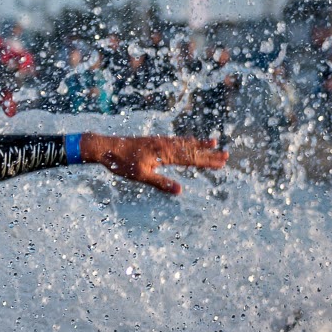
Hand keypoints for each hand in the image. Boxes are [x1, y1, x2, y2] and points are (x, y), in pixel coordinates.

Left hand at [78, 133, 225, 194]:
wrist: (105, 146)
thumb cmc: (121, 163)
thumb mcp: (141, 176)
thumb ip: (161, 183)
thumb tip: (180, 191)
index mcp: (164, 153)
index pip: (190, 158)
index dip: (207, 161)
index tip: (222, 162)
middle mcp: (164, 144)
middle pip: (191, 149)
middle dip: (208, 153)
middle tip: (226, 155)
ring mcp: (158, 141)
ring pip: (183, 142)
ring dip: (199, 144)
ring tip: (213, 142)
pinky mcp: (153, 140)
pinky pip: (174, 139)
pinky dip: (185, 140)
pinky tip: (188, 140)